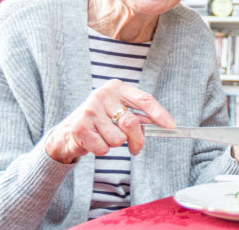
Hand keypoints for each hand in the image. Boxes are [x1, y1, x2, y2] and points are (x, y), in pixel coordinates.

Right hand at [45, 79, 174, 163]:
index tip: (171, 125)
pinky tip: (94, 142)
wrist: (67, 132)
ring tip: (105, 137)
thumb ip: (137, 115)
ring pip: (118, 139)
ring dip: (115, 145)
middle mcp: (103, 95)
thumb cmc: (100, 120)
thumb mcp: (118, 111)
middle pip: (132, 123)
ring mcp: (90, 110)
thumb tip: (163, 124)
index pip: (144, 99)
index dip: (159, 113)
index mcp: (117, 88)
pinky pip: (103, 148)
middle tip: (136, 149)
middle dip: (138, 140)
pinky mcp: (79, 127)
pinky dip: (102, 150)